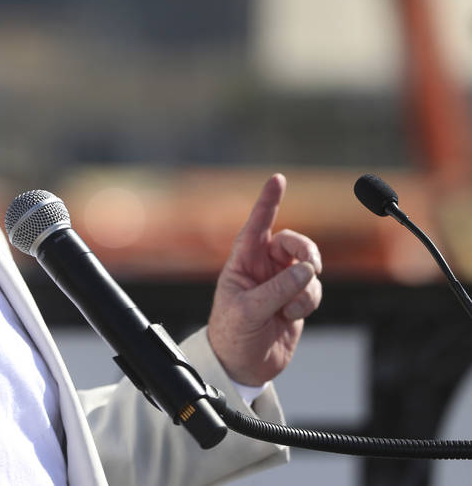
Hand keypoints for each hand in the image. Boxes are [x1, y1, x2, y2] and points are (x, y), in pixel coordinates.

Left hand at [207, 173, 322, 386]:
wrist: (242, 365)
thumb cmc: (232, 334)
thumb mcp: (248, 310)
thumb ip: (277, 290)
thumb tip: (307, 271)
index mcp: (242, 261)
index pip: (257, 225)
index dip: (268, 202)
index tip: (278, 179)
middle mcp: (264, 267)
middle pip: (295, 243)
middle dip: (306, 252)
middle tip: (310, 267)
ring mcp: (282, 283)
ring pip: (309, 269)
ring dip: (305, 288)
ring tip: (289, 309)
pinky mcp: (296, 301)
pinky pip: (313, 290)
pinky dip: (307, 303)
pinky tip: (291, 317)